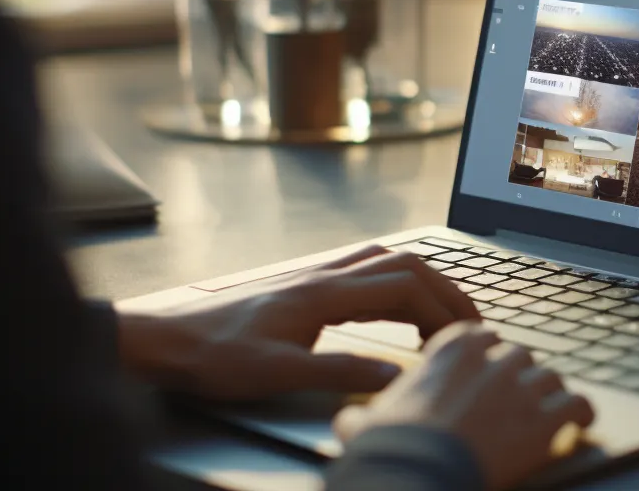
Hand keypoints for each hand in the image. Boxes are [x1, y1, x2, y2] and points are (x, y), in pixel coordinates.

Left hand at [117, 245, 480, 399]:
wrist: (166, 342)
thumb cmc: (213, 356)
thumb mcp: (278, 373)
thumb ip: (340, 371)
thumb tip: (394, 373)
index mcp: (323, 292)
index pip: (403, 286)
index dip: (442, 309)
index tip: (465, 335)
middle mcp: (322, 277)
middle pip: (403, 266)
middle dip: (445, 290)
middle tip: (472, 321)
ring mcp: (312, 279)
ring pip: (385, 265)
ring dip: (422, 284)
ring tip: (444, 313)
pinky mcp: (302, 290)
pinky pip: (364, 276)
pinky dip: (395, 288)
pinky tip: (396, 309)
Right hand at [335, 322, 595, 489]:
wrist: (418, 472)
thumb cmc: (392, 448)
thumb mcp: (366, 422)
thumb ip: (364, 413)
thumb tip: (349, 421)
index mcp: (452, 349)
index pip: (481, 336)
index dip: (485, 355)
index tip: (486, 369)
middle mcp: (492, 359)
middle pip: (519, 355)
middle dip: (518, 375)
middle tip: (514, 397)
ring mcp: (523, 386)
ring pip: (550, 376)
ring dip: (549, 394)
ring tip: (547, 409)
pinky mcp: (547, 417)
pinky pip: (579, 403)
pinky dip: (582, 412)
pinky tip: (581, 420)